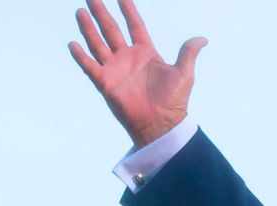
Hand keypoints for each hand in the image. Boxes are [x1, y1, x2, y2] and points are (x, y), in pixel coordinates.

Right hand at [68, 0, 206, 146]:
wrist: (161, 124)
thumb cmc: (174, 100)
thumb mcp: (184, 73)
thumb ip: (188, 53)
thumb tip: (202, 39)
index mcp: (146, 53)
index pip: (135, 25)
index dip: (128, 10)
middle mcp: (128, 58)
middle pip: (112, 30)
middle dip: (102, 13)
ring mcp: (115, 69)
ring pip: (98, 44)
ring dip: (88, 29)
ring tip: (80, 12)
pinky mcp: (106, 83)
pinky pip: (90, 66)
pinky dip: (81, 56)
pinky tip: (73, 43)